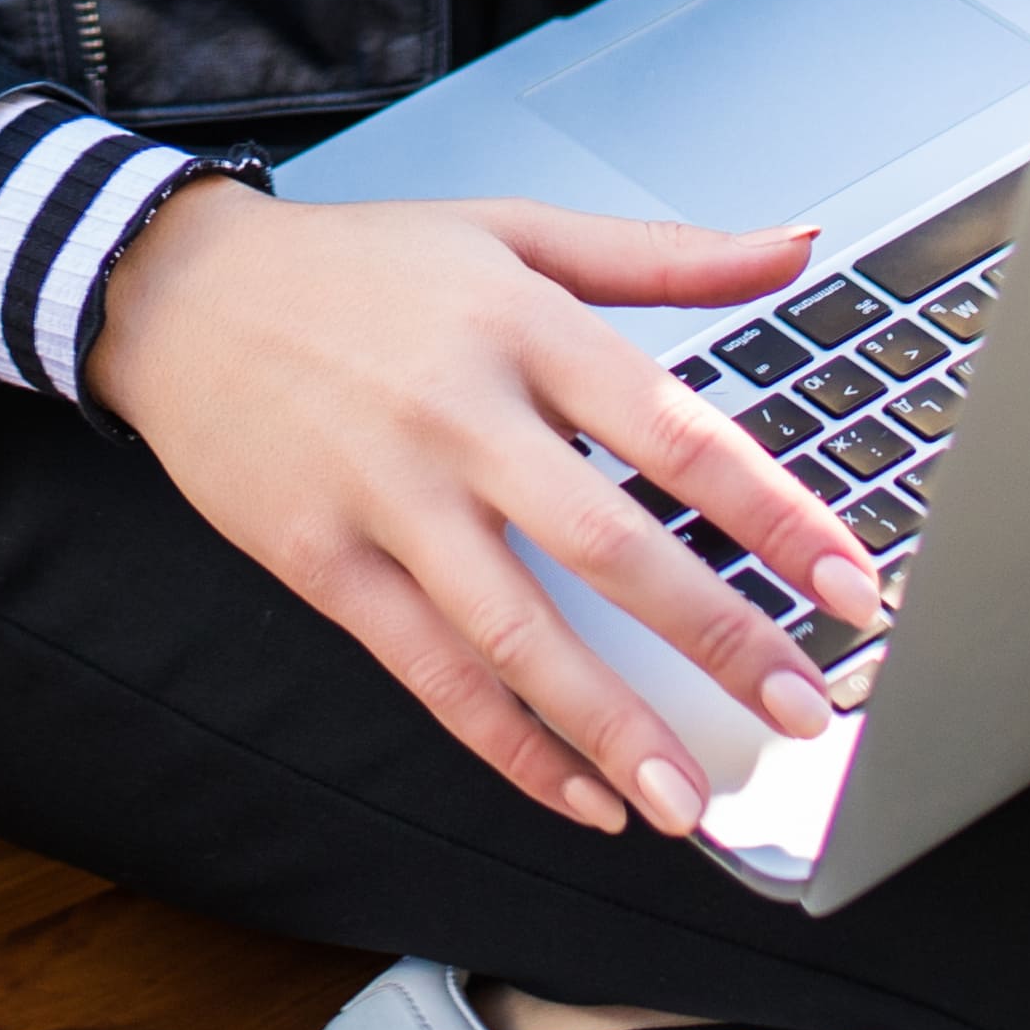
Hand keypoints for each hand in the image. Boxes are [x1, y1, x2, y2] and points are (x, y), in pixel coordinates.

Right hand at [81, 184, 894, 837]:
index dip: (774, 513)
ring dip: (613, 726)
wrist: (179, 292)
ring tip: (693, 800)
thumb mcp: (513, 229)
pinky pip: (430, 674)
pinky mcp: (325, 564)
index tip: (851, 582)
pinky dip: (507, 746)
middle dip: (719, 639)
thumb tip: (796, 243)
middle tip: (802, 710)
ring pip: (517, 633)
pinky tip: (579, 794)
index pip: (674, 429)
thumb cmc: (360, 265)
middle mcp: (462, 414)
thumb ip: (662, 256)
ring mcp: (388, 497)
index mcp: (524, 325)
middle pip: (610, 544)